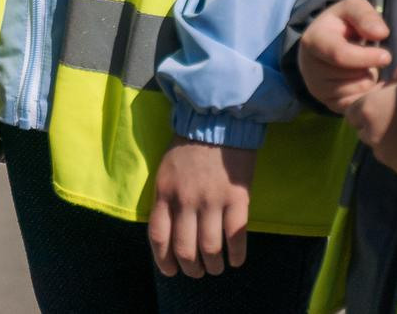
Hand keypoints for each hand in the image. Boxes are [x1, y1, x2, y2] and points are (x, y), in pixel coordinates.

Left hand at [149, 138, 255, 278]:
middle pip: (185, 249)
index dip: (164, 261)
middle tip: (198, 272)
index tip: (171, 270)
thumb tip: (170, 233)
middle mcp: (186, 201)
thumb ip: (166, 200)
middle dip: (192, 269)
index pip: (159, 237)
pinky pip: (236, 236)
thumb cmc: (188, 147)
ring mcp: (212, 201)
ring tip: (217, 267)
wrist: (216, 123)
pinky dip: (236, 255)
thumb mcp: (165, 172)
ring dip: (214, 265)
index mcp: (164, 193)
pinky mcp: (237, 199)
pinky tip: (236, 260)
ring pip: (210, 249)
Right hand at [298, 0, 391, 112]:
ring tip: (365, 67)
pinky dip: (367, 94)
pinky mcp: (328, 103)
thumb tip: (380, 34)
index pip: (340, 55)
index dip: (367, 57)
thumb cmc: (343, 24)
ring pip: (356, 92)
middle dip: (369, 67)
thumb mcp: (353, 9)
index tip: (387, 56)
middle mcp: (309, 67)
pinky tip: (366, 80)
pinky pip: (356, 105)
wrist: (326, 44)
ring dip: (368, 80)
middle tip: (371, 57)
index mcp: (313, 41)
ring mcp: (317, 88)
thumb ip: (365, 15)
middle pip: (352, 75)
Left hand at [345, 64, 396, 180]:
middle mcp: (372, 136)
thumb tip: (395, 78)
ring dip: (390, 142)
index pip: (352, 113)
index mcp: (367, 110)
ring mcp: (388, 157)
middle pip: (364, 132)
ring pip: (381, 149)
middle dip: (376, 125)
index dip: (366, 108)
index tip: (382, 104)